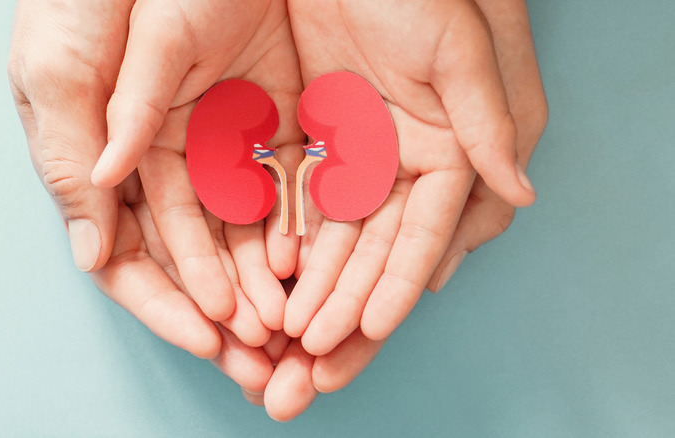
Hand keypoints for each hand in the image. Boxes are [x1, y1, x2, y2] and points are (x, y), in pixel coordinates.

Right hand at [99, 0, 307, 337]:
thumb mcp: (66, 67)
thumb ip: (78, 149)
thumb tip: (92, 241)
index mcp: (114, 156)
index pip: (138, 249)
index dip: (170, 297)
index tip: (206, 333)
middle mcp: (170, 159)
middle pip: (199, 253)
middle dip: (227, 306)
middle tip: (258, 353)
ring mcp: (223, 141)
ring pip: (247, 227)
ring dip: (266, 279)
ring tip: (290, 323)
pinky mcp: (270, 115)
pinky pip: (288, 179)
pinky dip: (298, 223)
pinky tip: (310, 263)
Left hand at [282, 0, 544, 356]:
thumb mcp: (455, 49)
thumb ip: (485, 121)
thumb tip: (523, 192)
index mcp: (449, 151)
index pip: (421, 234)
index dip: (396, 285)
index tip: (367, 331)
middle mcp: (406, 165)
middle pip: (374, 252)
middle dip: (346, 307)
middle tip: (316, 360)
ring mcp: (360, 158)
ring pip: (334, 238)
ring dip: (314, 289)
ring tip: (289, 338)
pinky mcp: (318, 143)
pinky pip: (298, 203)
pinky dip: (287, 244)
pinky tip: (271, 283)